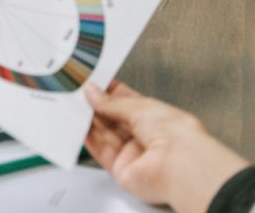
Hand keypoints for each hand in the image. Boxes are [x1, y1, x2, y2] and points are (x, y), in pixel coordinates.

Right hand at [84, 82, 250, 212]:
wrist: (179, 164)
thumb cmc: (175, 133)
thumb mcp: (139, 106)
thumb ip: (111, 102)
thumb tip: (93, 92)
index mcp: (155, 115)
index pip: (126, 101)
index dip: (108, 92)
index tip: (92, 83)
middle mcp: (145, 135)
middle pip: (113, 119)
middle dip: (96, 106)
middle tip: (79, 94)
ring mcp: (133, 153)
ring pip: (105, 135)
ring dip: (90, 122)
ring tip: (75, 108)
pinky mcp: (122, 170)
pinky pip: (101, 153)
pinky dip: (89, 141)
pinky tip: (80, 128)